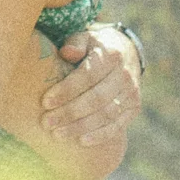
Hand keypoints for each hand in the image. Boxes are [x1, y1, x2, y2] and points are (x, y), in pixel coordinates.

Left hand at [41, 24, 141, 145]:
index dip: (66, 90)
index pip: (88, 75)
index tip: (45, 102)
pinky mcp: (134, 108)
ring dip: (80, 126)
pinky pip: (117, 126)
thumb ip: (75, 43)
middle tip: (47, 122)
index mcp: (111, 55)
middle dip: (70, 112)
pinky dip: (100, 135)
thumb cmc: (94, 48)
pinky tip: (81, 141)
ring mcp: (132, 93)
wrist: (126, 53)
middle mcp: (125, 74)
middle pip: (96, 98)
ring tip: (57, 134)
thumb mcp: (85, 38)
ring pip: (106, 114)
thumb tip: (66, 52)